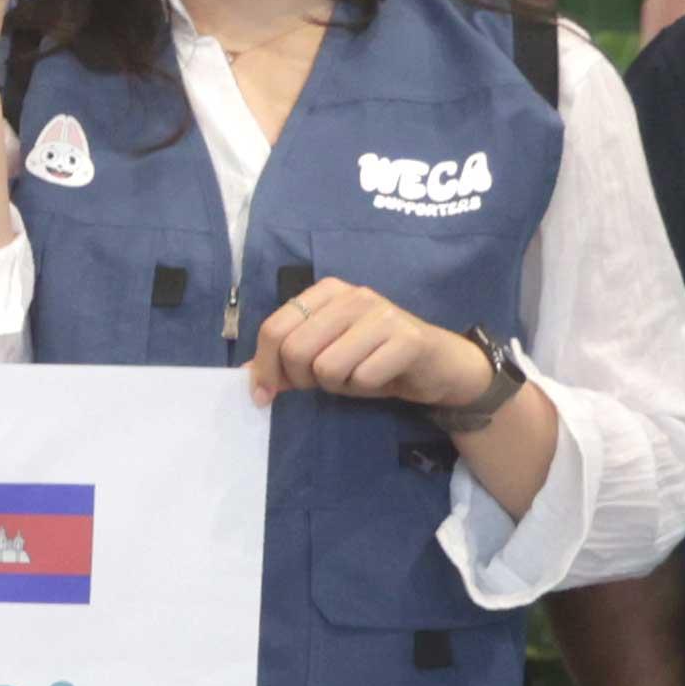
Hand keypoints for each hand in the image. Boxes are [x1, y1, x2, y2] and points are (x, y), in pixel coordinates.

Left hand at [247, 272, 500, 414]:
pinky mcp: (407, 338)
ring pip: (327, 367)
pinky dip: (366, 388)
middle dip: (303, 380)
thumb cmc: (375, 358)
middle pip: (296, 350)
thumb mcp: (326, 354)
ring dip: (339, 385)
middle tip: (326, 382)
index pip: (274, 329)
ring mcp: (382, 313)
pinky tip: (382, 378)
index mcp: (327, 292)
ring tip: (359, 375)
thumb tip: (246, 376)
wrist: (438, 365)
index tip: (266, 394)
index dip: (265, 367)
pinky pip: (362, 378)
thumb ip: (287, 359)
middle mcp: (353, 295)